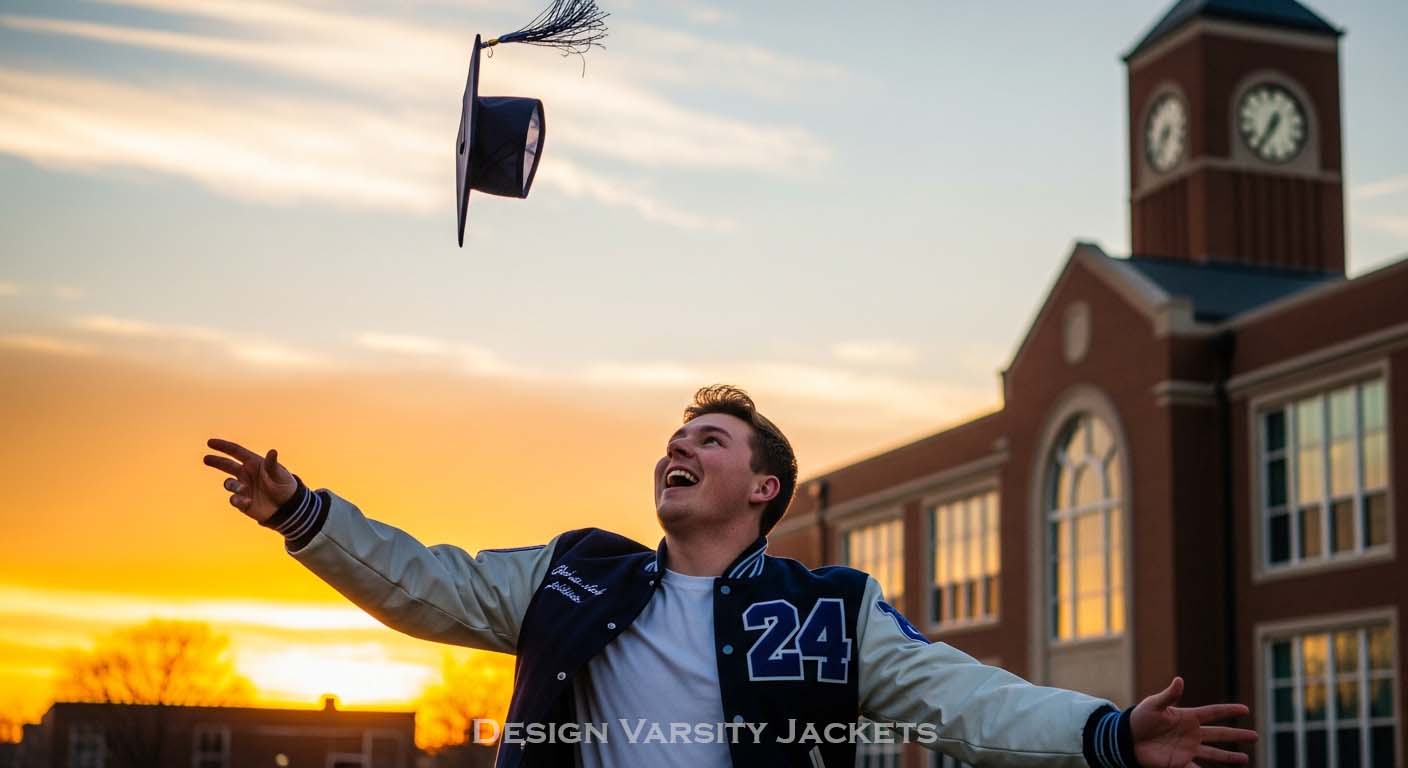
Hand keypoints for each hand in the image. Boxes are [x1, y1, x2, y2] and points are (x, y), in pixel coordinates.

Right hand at [203, 438, 298, 523]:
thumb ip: (272, 465)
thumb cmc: (285, 486)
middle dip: (216, 461)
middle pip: (227, 465)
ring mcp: (243, 487)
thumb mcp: (280, 475)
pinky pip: (234, 499)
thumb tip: (272, 451)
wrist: (287, 507)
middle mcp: (246, 473)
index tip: (210, 442)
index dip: (223, 446)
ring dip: (234, 486)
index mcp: (254, 463)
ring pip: (229, 483)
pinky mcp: (242, 501)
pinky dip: (238, 500)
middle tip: (206, 458)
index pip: (236, 452)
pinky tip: (248, 501)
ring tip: (244, 490)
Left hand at [1131, 676, 1257, 766]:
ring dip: (1229, 757)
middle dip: (1237, 735)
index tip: (1246, 710)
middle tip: (1256, 736)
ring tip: (1245, 759)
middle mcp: (1191, 733)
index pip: (1213, 713)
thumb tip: (1179, 680)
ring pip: (1214, 754)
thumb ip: (1168, 695)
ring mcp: (1187, 749)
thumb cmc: (1139, 718)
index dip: (1228, 711)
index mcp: (1187, 717)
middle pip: (1219, 734)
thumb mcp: (1153, 705)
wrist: (1126, 738)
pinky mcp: (1180, 763)